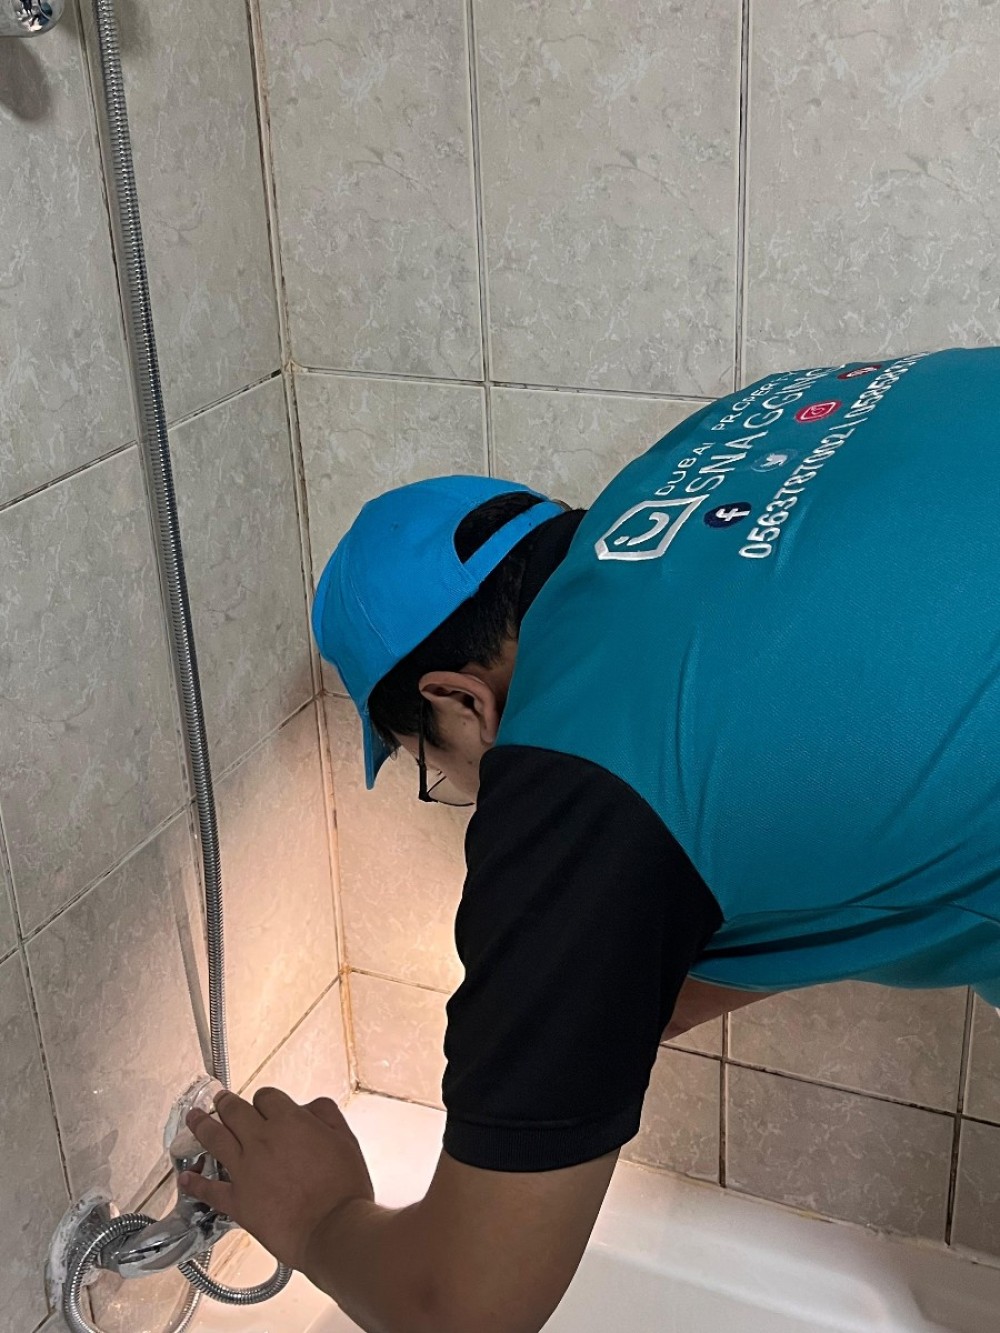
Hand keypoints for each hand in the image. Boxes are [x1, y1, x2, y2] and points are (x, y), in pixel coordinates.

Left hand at [183, 1088, 374, 1270]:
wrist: (333, 1229)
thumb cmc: (343, 1189)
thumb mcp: (345, 1138)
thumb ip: (325, 1114)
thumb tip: (308, 1106)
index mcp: (289, 1121)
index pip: (266, 1097)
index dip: (263, 1099)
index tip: (262, 1103)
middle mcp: (261, 1140)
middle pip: (234, 1111)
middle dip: (224, 1102)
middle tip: (218, 1100)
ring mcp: (245, 1170)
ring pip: (214, 1139)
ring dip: (200, 1125)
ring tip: (193, 1118)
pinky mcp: (237, 1201)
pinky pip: (209, 1189)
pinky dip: (194, 1183)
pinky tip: (186, 1178)